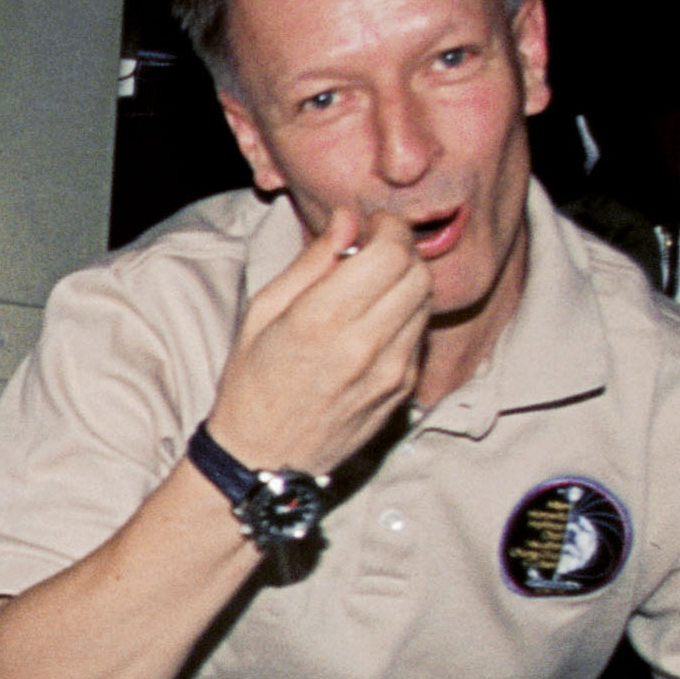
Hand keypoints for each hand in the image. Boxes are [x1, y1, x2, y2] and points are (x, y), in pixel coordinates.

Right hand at [208, 203, 428, 479]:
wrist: (264, 459)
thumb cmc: (254, 382)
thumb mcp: (263, 311)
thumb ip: (311, 261)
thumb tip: (348, 219)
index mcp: (319, 320)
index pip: (390, 252)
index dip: (387, 227)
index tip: (369, 226)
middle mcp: (362, 345)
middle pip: (417, 272)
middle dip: (400, 250)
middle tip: (374, 251)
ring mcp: (389, 372)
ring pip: (425, 300)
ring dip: (405, 281)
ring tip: (371, 287)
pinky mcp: (402, 390)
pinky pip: (419, 334)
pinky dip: (405, 315)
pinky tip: (374, 322)